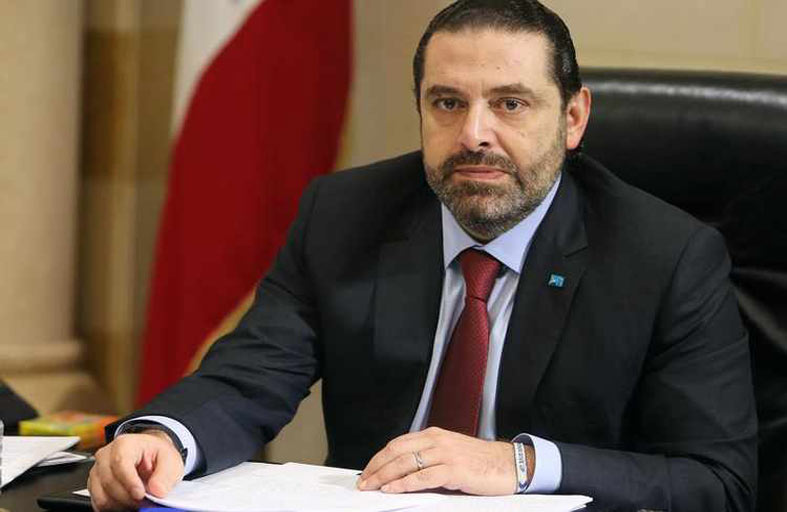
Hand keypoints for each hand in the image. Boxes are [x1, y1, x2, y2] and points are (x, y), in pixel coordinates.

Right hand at [88, 431, 183, 510]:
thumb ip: (166, 474)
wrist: (150, 457)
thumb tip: (157, 490)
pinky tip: (128, 502)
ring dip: (121, 504)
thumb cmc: (157, 456)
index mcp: (124, 444)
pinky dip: (114, 507)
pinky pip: (99, 503)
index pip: (120, 463)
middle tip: (146, 501)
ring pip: (102, 496)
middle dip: (129, 497)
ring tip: (138, 501)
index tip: (141, 494)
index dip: (130, 482)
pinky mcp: (94, 486)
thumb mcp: (171, 460)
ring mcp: (97, 471)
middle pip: (110, 482)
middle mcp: (106, 456)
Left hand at [357, 427, 518, 494]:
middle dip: (376, 467)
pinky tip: (393, 489)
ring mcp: (445, 453)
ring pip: (406, 463)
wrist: (508, 464)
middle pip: (396, 452)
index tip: (368, 470)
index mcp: (434, 435)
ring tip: (372, 486)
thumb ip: (427, 459)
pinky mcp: (454, 469)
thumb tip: (401, 473)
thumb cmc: (480, 462)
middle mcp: (437, 441)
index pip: (397, 444)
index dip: (379, 458)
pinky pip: (423, 477)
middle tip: (363, 481)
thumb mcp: (449, 454)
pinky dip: (404, 483)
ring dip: (384, 476)